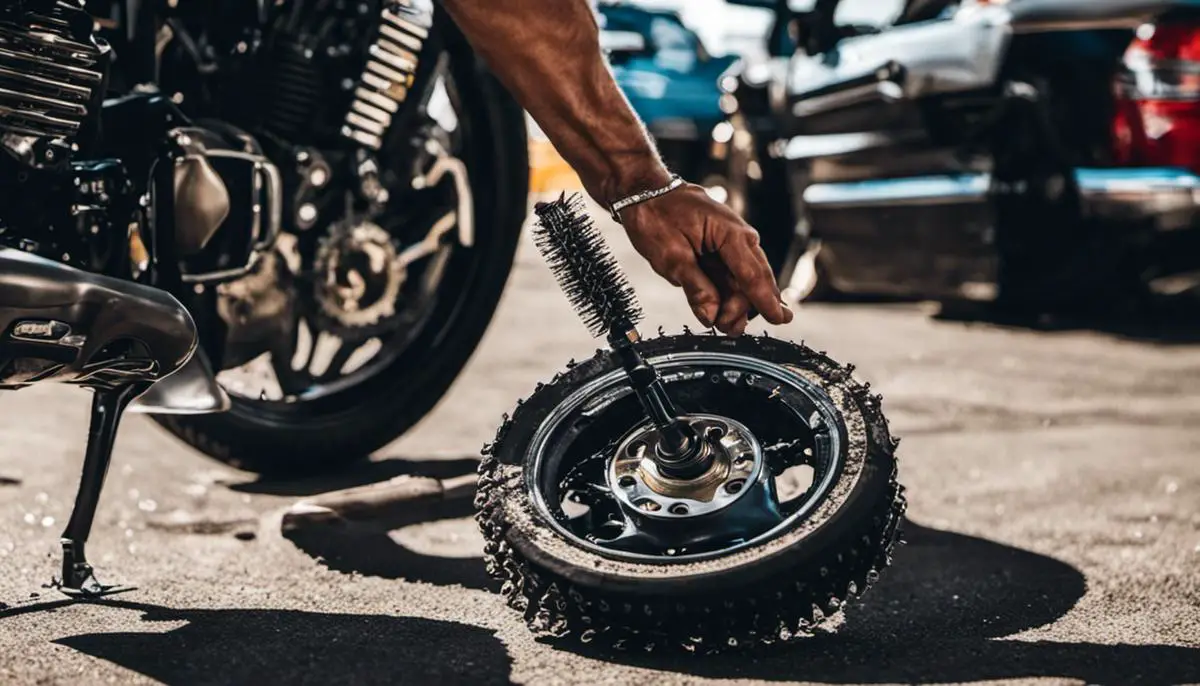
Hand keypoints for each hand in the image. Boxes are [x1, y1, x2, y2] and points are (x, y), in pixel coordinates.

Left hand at [619, 183, 793, 335]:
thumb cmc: (657, 216)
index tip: (779, 320)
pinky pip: (731, 278)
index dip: (765, 300)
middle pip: (753, 280)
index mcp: (730, 233)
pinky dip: (727, 296)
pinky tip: (724, 313)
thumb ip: (695, 286)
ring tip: (724, 325)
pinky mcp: (722, 252)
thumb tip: (711, 315)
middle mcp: (738, 237)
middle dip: (744, 308)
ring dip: (736, 306)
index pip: (752, 274)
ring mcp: (732, 244)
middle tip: (729, 329)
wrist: (646, 195)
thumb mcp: (670, 256)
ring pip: (744, 282)